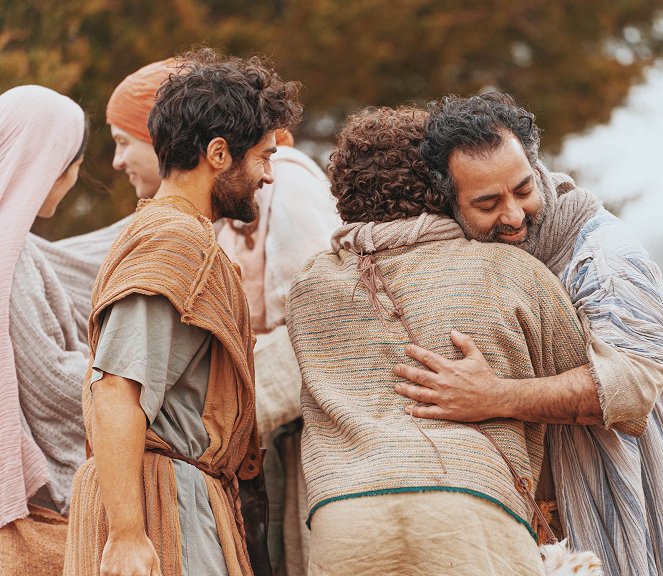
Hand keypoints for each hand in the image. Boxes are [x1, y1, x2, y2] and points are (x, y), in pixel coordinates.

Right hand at [100, 531, 160, 575]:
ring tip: (124, 566)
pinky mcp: (105, 571)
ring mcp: (116, 574)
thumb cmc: (142, 546)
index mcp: (143, 574)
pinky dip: (111, 575)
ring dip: (120, 575)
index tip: (136, 574)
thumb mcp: (154, 559)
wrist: (126, 531)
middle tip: (128, 570)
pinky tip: (116, 566)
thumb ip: (156, 575)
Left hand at [393, 330, 507, 420]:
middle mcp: (443, 382)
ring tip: (396, 387)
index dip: (415, 352)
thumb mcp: (476, 356)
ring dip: (406, 390)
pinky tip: (407, 409)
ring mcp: (444, 398)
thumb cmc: (486, 377)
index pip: (427, 358)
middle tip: (395, 368)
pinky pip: (428, 412)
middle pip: (419, 375)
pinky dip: (416, 411)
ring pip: (419, 394)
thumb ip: (464, 342)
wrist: (497, 398)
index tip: (406, 349)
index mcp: (449, 368)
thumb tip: (452, 331)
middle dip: (405, 371)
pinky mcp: (447, 411)